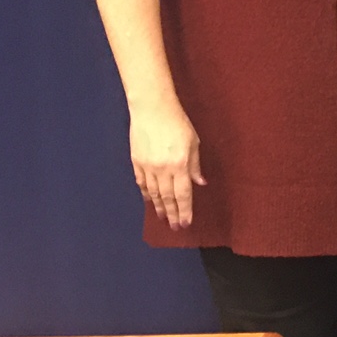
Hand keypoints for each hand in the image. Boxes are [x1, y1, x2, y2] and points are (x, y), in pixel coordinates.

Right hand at [130, 97, 204, 228]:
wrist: (152, 109)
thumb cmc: (177, 123)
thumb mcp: (194, 143)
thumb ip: (195, 166)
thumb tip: (200, 183)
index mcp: (180, 165)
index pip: (183, 194)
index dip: (185, 210)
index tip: (185, 223)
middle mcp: (163, 169)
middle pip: (167, 198)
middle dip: (172, 214)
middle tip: (174, 227)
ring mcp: (147, 166)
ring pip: (153, 193)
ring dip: (158, 207)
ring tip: (163, 217)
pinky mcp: (136, 161)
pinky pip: (141, 182)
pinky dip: (145, 193)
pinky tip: (149, 201)